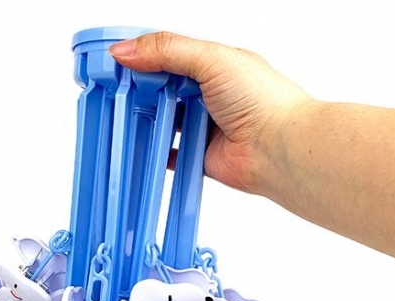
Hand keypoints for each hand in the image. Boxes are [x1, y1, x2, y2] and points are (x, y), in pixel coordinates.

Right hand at [110, 31, 310, 194]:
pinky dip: (157, 151)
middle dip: (142, 90)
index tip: (117, 62)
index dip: (143, 57)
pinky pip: (171, 153)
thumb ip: (167, 50)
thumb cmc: (261, 100)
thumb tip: (125, 50)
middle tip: (116, 90)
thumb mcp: (211, 58)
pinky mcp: (200, 155)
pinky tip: (143, 146)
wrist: (278, 148)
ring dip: (148, 119)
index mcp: (213, 65)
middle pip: (164, 89)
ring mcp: (204, 126)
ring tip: (126, 116)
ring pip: (165, 121)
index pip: (169, 55)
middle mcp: (208, 95)